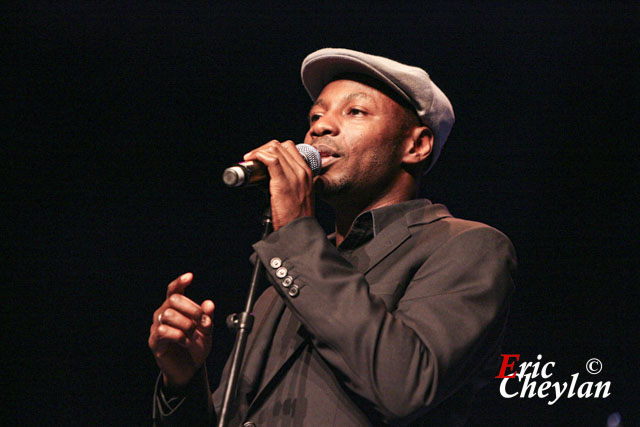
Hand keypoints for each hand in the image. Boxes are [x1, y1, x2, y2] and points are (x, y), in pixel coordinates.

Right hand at [148, 273, 214, 388]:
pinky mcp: (154, 341)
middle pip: (173, 300)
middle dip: (191, 308)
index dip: (180, 282)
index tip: (190, 276)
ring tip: (193, 335)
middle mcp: (163, 314)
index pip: (174, 290)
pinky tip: (185, 341)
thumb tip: (209, 304)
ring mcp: (157, 327)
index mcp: (176, 308)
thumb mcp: (207, 331)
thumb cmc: (195, 347)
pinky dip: (178, 335)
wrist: (189, 369)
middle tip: (202, 321)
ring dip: (186, 324)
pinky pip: (163, 330)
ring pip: (168, 314)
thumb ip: (208, 317)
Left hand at [243, 140, 314, 229]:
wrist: (299, 230)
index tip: (263, 155)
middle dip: (264, 148)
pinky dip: (259, 156)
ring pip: (275, 149)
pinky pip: (271, 159)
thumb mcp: (299, 194)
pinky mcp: (283, 182)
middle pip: (281, 146)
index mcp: (307, 172)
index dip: (273, 148)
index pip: (290, 148)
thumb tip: (270, 176)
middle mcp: (302, 171)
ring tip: (250, 159)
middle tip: (253, 157)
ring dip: (259, 151)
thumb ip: (290, 182)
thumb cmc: (296, 216)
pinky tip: (252, 160)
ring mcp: (294, 175)